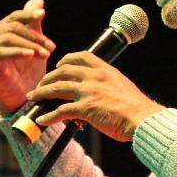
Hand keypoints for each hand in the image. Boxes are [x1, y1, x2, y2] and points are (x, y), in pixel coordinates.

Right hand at [0, 0, 55, 113]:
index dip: (28, 15)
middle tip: (51, 46)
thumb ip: (34, 23)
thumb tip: (38, 1)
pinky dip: (17, 51)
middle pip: (12, 27)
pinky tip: (30, 54)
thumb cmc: (29, 71)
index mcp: (0, 31)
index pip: (14, 17)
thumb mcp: (36, 44)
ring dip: (30, 44)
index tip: (43, 14)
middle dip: (34, 35)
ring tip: (46, 54)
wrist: (24, 97)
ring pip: (7, 38)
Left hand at [26, 51, 164, 141]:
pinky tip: (43, 120)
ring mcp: (89, 91)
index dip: (66, 59)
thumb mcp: (122, 86)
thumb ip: (108, 84)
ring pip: (57, 87)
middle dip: (48, 77)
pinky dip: (49, 116)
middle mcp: (96, 77)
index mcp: (106, 70)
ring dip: (42, 93)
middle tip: (41, 85)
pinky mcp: (86, 108)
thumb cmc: (136, 107)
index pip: (82, 56)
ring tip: (34, 97)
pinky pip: (61, 111)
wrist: (142, 118)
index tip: (59, 65)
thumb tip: (99, 91)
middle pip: (64, 70)